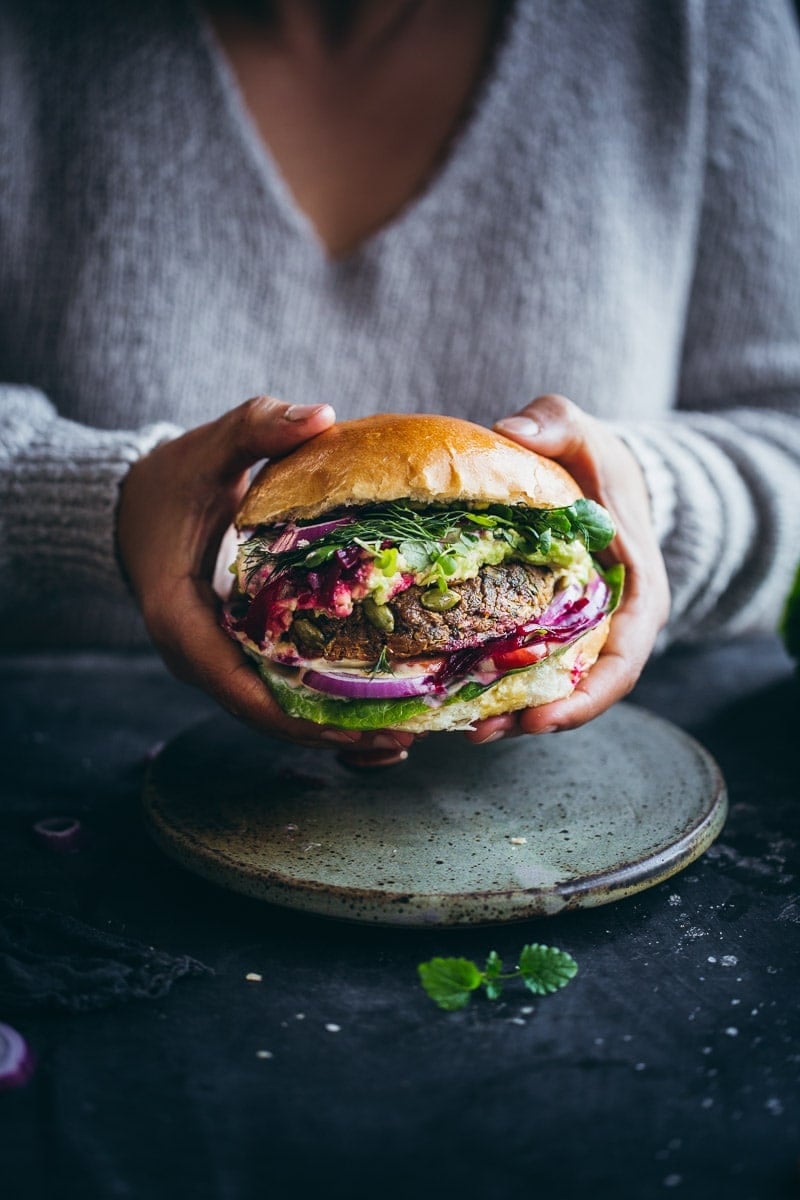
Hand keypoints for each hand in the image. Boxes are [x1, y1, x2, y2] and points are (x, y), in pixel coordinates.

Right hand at [116, 395, 413, 757]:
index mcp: (180, 621)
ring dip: (332, 728)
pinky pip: (276, 691)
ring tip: (403, 736)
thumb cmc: (168, 479)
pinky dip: (320, 704)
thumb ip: (258, 427)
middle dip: (332, 734)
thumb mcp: (209, 449)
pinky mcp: (230, 653)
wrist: (128, 503)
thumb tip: (321, 414)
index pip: (241, 690)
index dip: (302, 718)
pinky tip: (374, 704)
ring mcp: (212, 660)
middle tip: (404, 738)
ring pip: (274, 712)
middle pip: (268, 715)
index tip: (362, 730)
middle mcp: (196, 656)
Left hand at [467, 394, 669, 742]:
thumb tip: (511, 429)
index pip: (624, 658)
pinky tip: (454, 699)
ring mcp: (582, 632)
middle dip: (538, 718)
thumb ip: (556, 424)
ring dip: (511, 715)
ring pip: (554, 687)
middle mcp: (615, 624)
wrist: (595, 473)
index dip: (587, 695)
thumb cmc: (595, 458)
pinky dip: (498, 688)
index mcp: (639, 590)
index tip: (542, 716)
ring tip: (461, 730)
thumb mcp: (581, 431)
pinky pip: (530, 668)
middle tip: (481, 732)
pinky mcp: (550, 631)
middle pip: (585, 689)